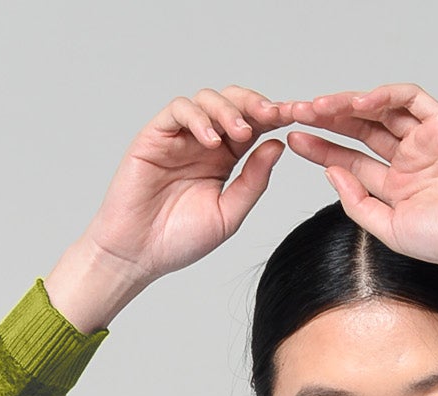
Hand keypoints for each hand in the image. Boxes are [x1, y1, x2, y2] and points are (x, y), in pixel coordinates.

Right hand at [73, 85, 289, 294]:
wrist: (139, 254)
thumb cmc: (180, 240)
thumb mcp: (229, 214)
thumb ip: (253, 181)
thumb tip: (278, 146)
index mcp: (226, 158)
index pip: (254, 126)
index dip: (275, 118)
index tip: (298, 117)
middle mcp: (204, 141)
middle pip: (234, 103)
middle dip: (256, 104)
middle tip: (275, 114)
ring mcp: (180, 136)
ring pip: (208, 99)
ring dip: (229, 109)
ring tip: (241, 132)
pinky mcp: (155, 135)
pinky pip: (179, 110)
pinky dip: (197, 117)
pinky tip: (210, 140)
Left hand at [282, 83, 437, 287]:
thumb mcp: (387, 228)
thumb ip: (356, 202)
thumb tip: (330, 173)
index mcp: (394, 187)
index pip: (349, 160)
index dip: (321, 148)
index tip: (294, 140)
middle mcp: (407, 160)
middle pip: (359, 130)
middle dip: (328, 120)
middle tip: (299, 113)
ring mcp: (424, 140)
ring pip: (379, 110)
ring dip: (349, 104)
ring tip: (320, 106)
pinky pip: (409, 98)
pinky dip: (384, 95)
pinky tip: (361, 101)